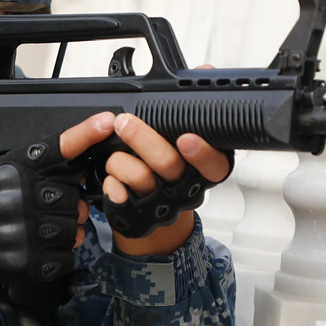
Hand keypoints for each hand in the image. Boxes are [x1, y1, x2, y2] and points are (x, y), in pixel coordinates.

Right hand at [0, 112, 115, 285]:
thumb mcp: (14, 167)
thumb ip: (49, 160)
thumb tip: (90, 148)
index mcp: (23, 170)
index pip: (63, 147)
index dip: (87, 133)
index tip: (107, 122)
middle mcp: (27, 196)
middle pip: (78, 200)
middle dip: (68, 207)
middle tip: (43, 207)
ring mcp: (30, 229)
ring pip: (75, 230)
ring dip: (63, 231)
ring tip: (37, 227)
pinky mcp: (33, 259)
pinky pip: (66, 255)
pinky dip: (57, 254)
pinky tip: (36, 244)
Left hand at [97, 113, 231, 254]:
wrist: (148, 217)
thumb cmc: (161, 176)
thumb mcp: (175, 154)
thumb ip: (170, 135)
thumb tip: (149, 108)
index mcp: (201, 172)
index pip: (214, 164)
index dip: (202, 153)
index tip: (186, 139)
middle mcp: (184, 189)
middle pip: (168, 162)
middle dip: (141, 137)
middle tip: (123, 122)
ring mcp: (160, 205)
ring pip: (139, 175)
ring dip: (119, 160)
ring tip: (116, 157)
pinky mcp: (136, 216)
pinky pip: (118, 193)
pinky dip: (110, 182)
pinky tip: (113, 180)